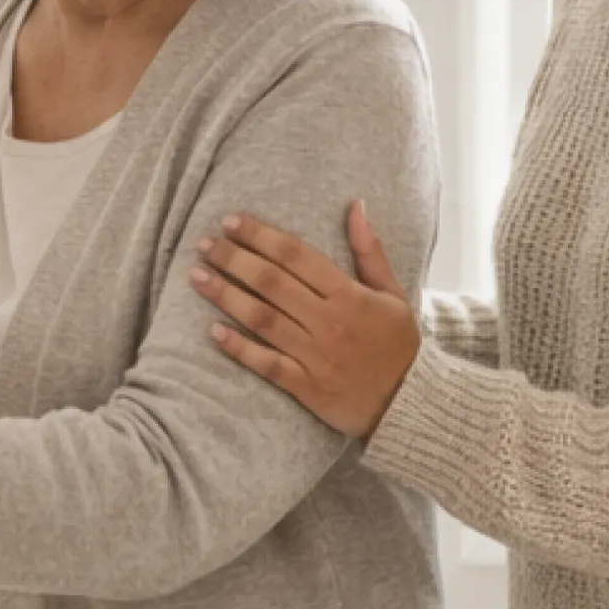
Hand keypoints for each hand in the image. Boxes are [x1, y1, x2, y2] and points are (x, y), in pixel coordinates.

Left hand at [189, 203, 419, 439]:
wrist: (411, 403)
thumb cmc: (399, 345)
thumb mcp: (393, 293)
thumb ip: (371, 251)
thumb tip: (356, 205)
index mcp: (350, 295)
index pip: (297, 256)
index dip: (262, 236)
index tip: (233, 221)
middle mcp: (330, 322)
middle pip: (273, 283)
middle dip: (234, 259)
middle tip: (204, 244)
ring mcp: (317, 355)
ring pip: (264, 319)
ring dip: (226, 295)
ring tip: (197, 276)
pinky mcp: (308, 387)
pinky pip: (267, 364)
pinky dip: (240, 348)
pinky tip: (213, 332)